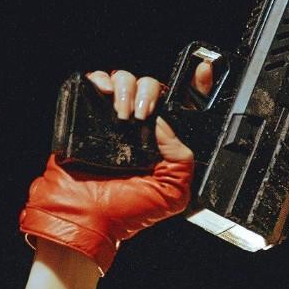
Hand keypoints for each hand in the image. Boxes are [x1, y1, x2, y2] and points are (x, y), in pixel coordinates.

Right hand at [19, 58, 215, 274]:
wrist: (86, 215)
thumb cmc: (126, 212)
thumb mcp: (172, 194)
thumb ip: (182, 159)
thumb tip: (165, 122)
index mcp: (163, 144)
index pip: (184, 108)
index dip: (197, 87)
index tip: (202, 72)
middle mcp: (141, 129)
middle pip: (152, 86)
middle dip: (150, 92)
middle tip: (142, 115)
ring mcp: (114, 120)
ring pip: (126, 79)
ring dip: (126, 89)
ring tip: (121, 117)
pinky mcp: (89, 114)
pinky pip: (98, 81)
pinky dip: (102, 80)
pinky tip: (104, 95)